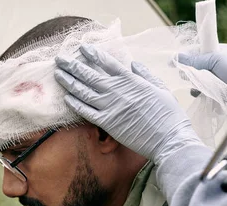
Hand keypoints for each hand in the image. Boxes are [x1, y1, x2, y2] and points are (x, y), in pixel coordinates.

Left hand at [54, 44, 202, 165]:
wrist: (168, 138)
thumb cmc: (169, 114)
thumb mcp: (160, 88)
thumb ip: (145, 74)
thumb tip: (133, 63)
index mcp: (131, 80)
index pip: (107, 63)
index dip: (93, 54)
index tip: (82, 48)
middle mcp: (117, 91)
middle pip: (89, 75)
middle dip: (73, 66)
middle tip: (60, 59)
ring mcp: (110, 107)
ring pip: (84, 92)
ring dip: (69, 82)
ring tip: (58, 74)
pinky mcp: (107, 123)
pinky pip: (86, 112)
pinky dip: (76, 104)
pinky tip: (66, 97)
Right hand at [178, 44, 226, 98]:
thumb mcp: (215, 61)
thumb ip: (196, 60)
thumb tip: (177, 56)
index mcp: (217, 52)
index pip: (196, 52)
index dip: (184, 58)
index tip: (172, 64)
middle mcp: (217, 64)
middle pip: (195, 68)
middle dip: (189, 74)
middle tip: (188, 79)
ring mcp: (218, 78)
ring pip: (199, 82)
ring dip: (196, 86)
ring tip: (199, 90)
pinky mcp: (220, 92)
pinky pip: (205, 93)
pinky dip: (203, 95)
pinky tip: (204, 97)